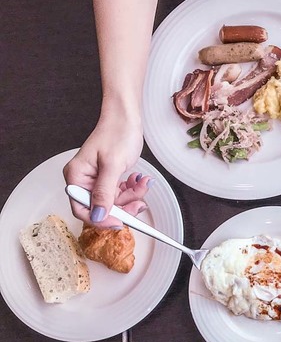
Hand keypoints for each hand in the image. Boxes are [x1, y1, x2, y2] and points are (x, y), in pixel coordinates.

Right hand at [63, 108, 143, 227]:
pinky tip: (140, 179)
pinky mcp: (108, 178)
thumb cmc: (117, 134)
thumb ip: (104, 192)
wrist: (126, 118)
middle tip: (140, 203)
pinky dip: (132, 189)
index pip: (82, 209)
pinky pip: (120, 193)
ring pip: (114, 202)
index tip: (120, 222)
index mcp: (76, 177)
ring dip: (131, 196)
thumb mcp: (112, 165)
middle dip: (123, 206)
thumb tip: (98, 215)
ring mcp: (96, 180)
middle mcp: (83, 180)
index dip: (101, 219)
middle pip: (101, 208)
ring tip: (142, 183)